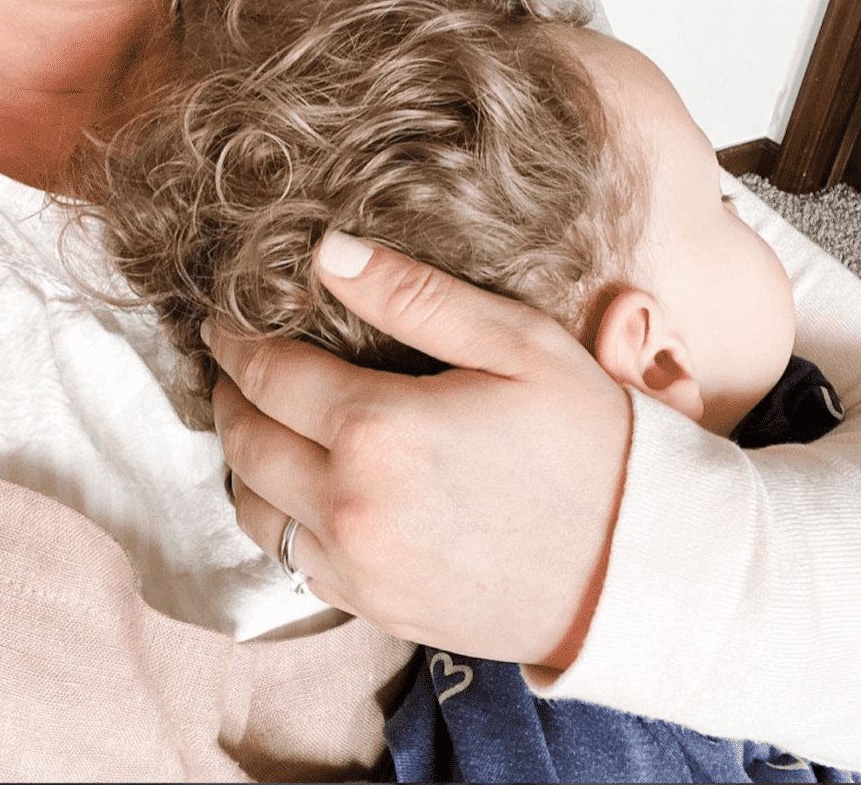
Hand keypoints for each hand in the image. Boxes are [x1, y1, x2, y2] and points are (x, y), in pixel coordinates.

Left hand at [208, 231, 631, 668]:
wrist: (636, 569)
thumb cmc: (586, 445)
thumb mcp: (515, 345)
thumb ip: (414, 296)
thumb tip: (327, 252)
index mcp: (379, 430)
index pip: (269, 375)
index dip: (237, 342)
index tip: (224, 323)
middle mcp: (351, 506)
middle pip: (246, 442)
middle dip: (228, 396)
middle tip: (231, 367)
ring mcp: (359, 568)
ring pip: (254, 510)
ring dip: (243, 460)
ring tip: (257, 423)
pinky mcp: (376, 608)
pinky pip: (293, 561)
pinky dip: (279, 518)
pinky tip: (304, 489)